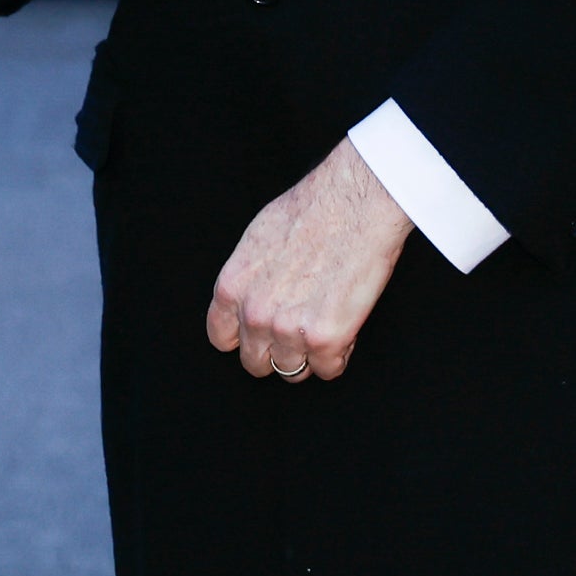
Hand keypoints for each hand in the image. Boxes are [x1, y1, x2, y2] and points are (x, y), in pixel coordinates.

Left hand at [205, 138, 413, 382]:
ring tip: (324, 323)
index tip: (260, 333)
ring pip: (292, 371)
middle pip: (255, 362)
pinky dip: (340, 354)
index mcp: (232, 288)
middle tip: (298, 329)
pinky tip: (345, 326)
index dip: (244, 337)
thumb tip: (253, 295)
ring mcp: (289, 331)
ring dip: (308, 354)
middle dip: (276, 350)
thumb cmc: (311, 211)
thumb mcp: (257, 239)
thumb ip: (250, 278)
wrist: (354, 204)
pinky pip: (329, 370)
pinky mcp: (326, 340)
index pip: (221, 338)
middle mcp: (255, 314)